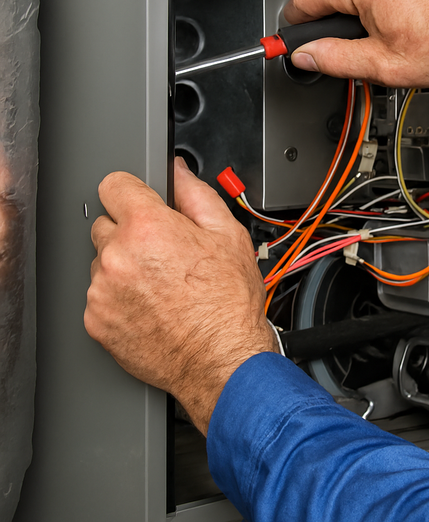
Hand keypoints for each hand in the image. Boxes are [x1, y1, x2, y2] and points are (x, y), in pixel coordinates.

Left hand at [85, 158, 277, 434]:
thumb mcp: (228, 235)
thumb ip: (196, 194)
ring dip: (123, 267)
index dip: (131, 191)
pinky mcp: (96, 321)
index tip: (139, 202)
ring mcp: (102, 291)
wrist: (222, 359)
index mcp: (148, 227)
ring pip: (102, 262)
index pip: (113, 185)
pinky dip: (118, 298)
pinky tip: (149, 306)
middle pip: (105, 225)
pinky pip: (99, 296)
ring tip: (160, 285)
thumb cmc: (229, 303)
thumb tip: (178, 172)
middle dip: (130, 233)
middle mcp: (118, 256)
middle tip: (163, 253)